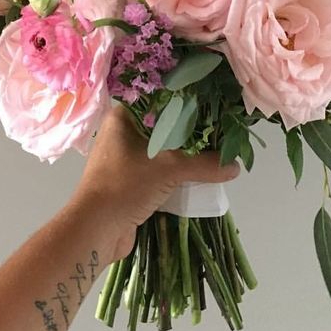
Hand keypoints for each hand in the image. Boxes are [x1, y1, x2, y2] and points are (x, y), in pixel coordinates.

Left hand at [70, 106, 239, 260]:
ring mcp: (124, 159)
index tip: (211, 102)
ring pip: (161, 150)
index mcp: (122, 117)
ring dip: (183, 154)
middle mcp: (121, 133)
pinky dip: (175, 172)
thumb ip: (204, 164)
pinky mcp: (129, 181)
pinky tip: (197, 174)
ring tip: (213, 151)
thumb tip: (235, 165)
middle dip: (189, 131)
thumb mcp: (170, 168)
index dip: (185, 100)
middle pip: (163, 126)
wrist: (96, 231)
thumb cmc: (125, 185)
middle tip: (218, 129)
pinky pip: (158, 170)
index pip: (159, 98)